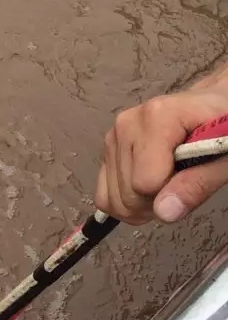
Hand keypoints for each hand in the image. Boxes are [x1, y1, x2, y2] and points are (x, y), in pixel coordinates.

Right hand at [95, 69, 227, 224]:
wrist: (209, 107)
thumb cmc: (223, 125)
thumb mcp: (226, 154)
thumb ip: (199, 182)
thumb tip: (164, 212)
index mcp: (157, 117)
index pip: (145, 183)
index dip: (172, 192)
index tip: (193, 175)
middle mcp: (127, 123)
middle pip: (128, 194)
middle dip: (155, 202)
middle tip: (182, 182)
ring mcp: (113, 137)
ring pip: (114, 200)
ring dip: (141, 206)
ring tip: (168, 184)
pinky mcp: (107, 150)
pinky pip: (104, 197)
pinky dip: (125, 204)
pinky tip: (148, 192)